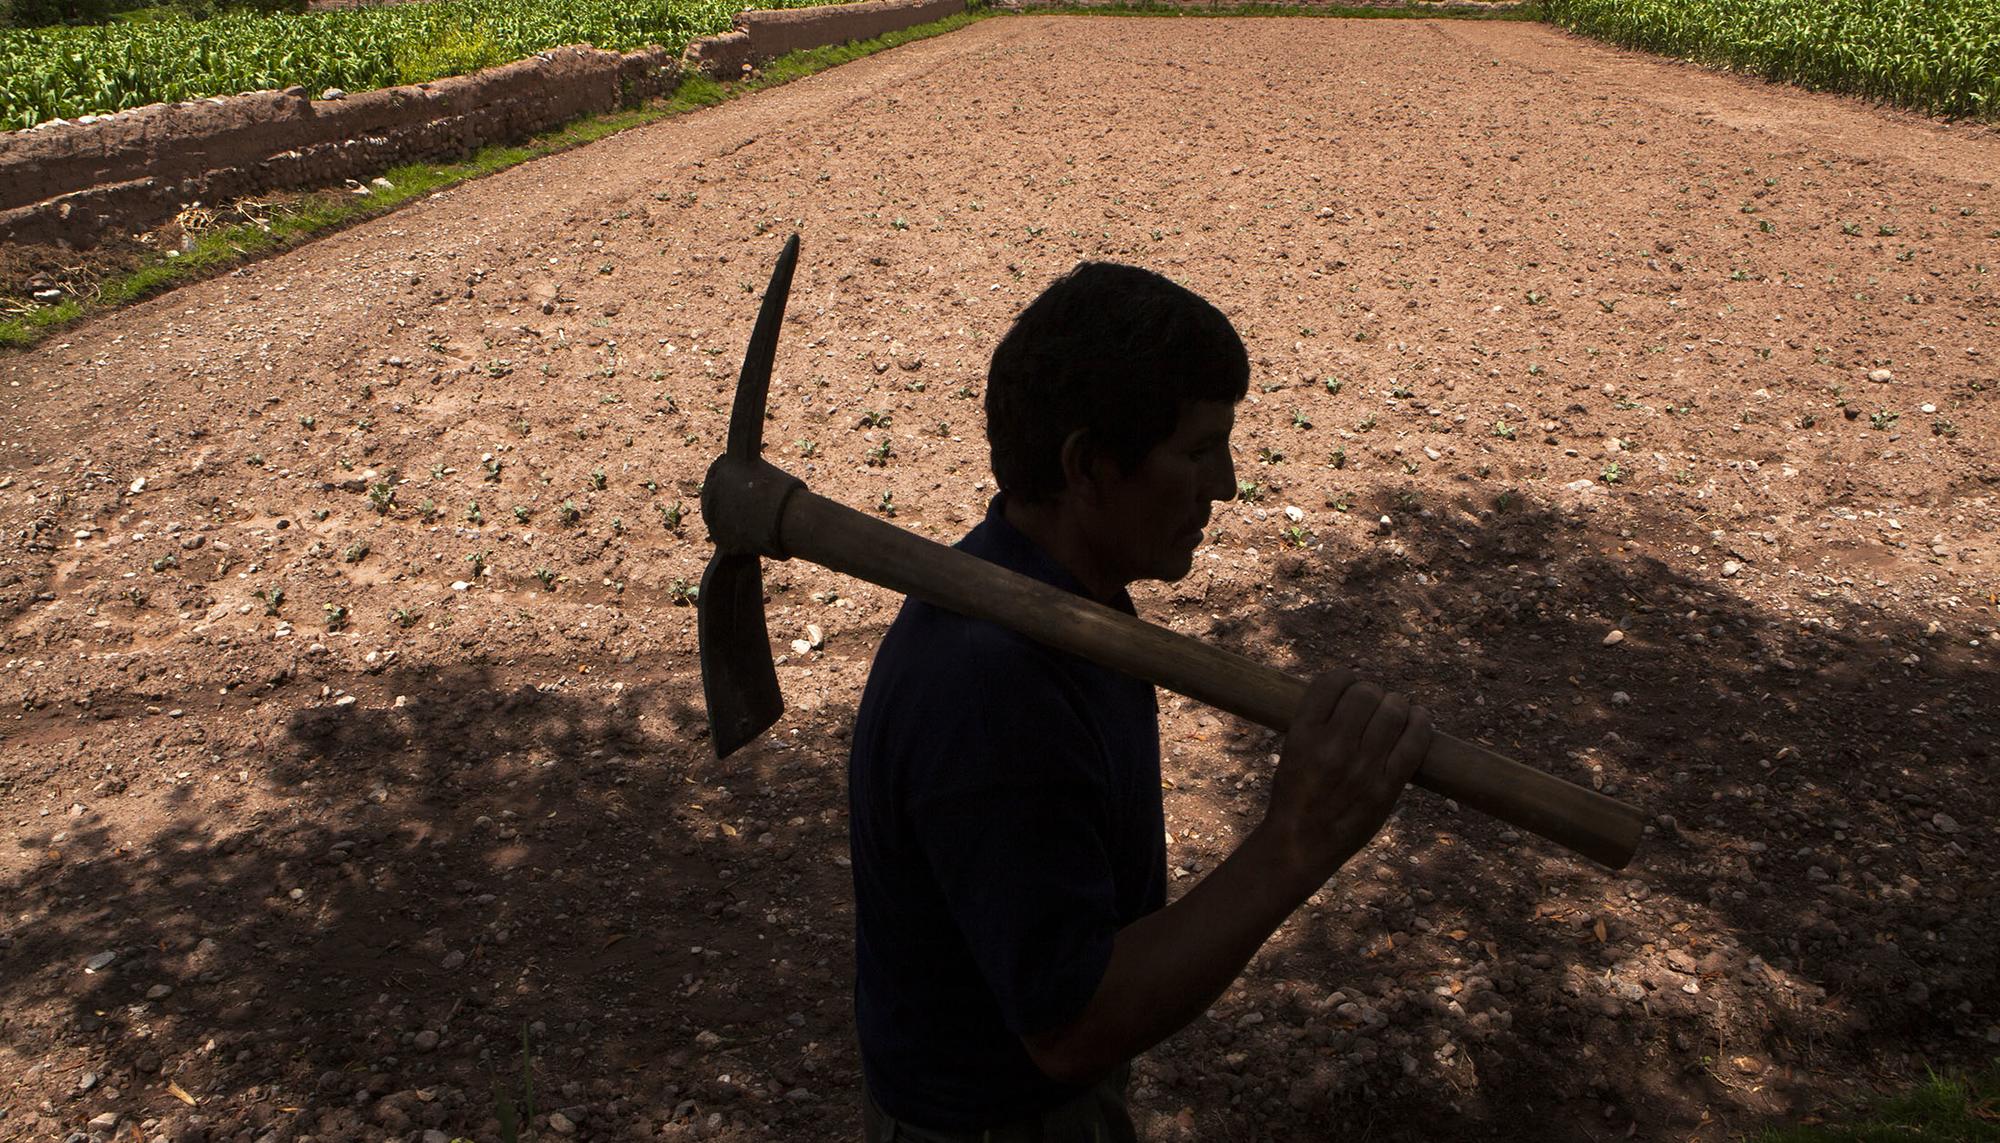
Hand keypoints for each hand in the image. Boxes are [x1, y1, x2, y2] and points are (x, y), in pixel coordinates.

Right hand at [1260, 670, 1430, 885]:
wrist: (1299, 845)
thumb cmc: (1295, 795)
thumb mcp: (1292, 751)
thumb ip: (1318, 723)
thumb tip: (1353, 691)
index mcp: (1302, 734)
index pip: (1332, 682)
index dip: (1345, 679)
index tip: (1349, 687)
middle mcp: (1332, 747)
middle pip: (1366, 693)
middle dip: (1373, 693)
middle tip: (1373, 705)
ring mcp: (1361, 768)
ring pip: (1394, 711)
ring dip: (1397, 705)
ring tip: (1395, 712)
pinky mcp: (1385, 789)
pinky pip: (1414, 743)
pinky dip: (1421, 723)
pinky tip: (1418, 719)